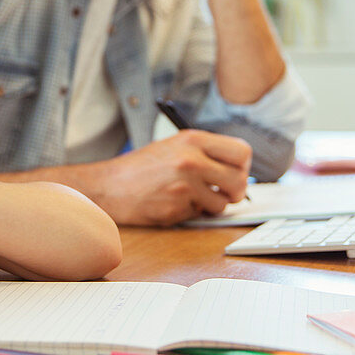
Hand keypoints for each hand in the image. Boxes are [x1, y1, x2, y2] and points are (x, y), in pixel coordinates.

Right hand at [99, 130, 251, 225]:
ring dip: (212, 205)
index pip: (242, 152)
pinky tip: (174, 203)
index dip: (243, 166)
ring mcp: (184, 185)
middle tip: (225, 193)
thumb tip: (240, 169)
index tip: (235, 172)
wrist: (110, 185)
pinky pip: (200, 215)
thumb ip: (206, 153)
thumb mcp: (175, 146)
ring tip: (192, 197)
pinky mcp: (176, 208)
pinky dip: (192, 212)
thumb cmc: (143, 167)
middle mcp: (191, 160)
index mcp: (193, 140)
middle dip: (235, 191)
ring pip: (223, 203)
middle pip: (239, 179)